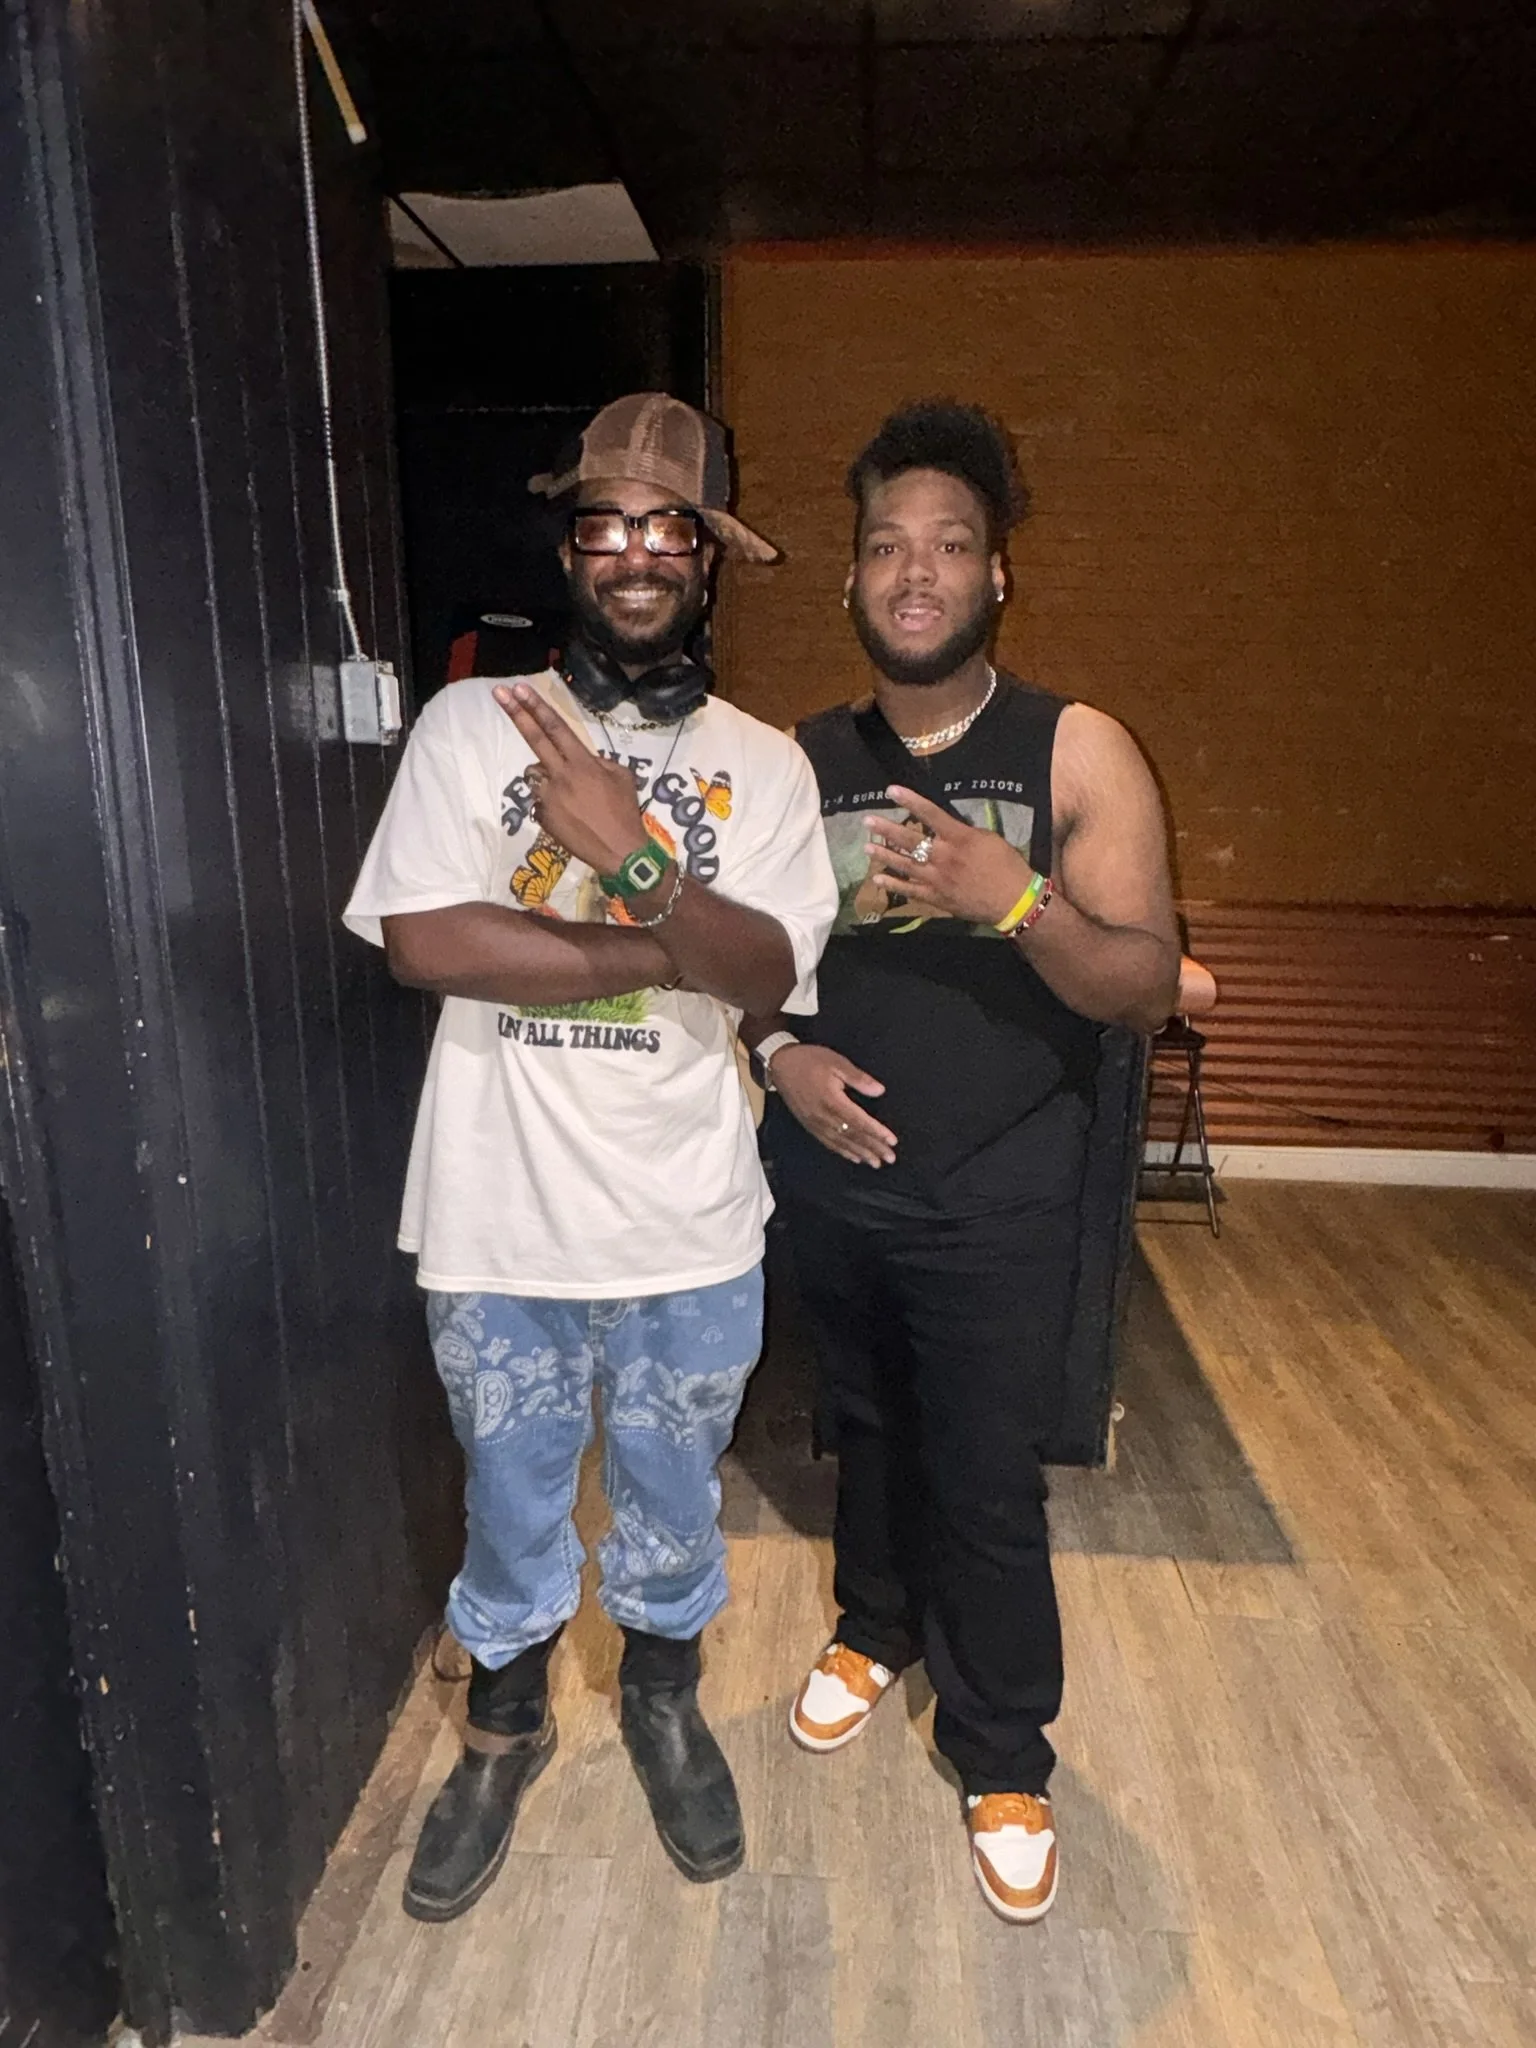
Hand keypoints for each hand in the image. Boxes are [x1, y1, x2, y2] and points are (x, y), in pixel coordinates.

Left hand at [494, 682, 649, 875]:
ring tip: (574, 799)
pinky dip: (553, 803)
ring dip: (548, 777)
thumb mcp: (622, 777)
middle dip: (516, 713)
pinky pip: (541, 800)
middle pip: (535, 739)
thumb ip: (598, 761)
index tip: (520, 688)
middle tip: (500, 692)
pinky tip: (571, 817)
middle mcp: (561, 776)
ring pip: (536, 774)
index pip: (556, 728)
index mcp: (583, 763)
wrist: (620, 853)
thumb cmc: (626, 813)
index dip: (537, 706)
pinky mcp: (542, 816)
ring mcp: (548, 797)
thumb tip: (582, 758)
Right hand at [770, 1045, 896, 1167]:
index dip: (877, 1133)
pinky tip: (854, 1157)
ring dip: (860, 1154)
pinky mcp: (809, 1125)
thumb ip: (858, 1078)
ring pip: (841, 1143)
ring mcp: (815, 1123)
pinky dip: (843, 1152)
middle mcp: (823, 1117)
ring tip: (876, 1163)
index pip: (859, 1121)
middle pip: (852, 1136)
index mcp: (832, 1101)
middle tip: (890, 1158)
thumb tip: (879, 1091)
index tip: (892, 1141)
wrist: (780, 1064)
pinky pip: (828, 1143)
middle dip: (873, 1148)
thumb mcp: (837, 1062)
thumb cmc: (810, 1060)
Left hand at [864, 787, 1033, 926]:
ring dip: (884, 855)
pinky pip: (910, 891)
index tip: (891, 790)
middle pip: (910, 840)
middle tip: (867, 821)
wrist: (1014, 901)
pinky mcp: (936, 898)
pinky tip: (878, 879)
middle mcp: (943, 856)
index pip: (930, 814)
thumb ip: (964, 833)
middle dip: (886, 829)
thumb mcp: (989, 840)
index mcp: (958, 838)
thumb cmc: (1007, 866)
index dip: (910, 800)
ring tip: (867, 848)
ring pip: (904, 865)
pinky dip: (893, 885)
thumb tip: (947, 830)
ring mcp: (937, 879)